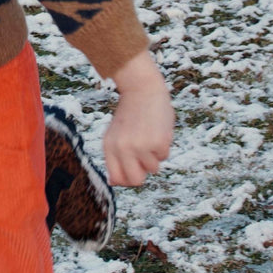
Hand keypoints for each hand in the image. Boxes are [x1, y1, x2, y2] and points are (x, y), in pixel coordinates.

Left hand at [104, 49, 174, 186]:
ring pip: (153, 168)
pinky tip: (157, 130)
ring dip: (154, 156)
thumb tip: (115, 183)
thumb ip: (114, 158)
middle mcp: (123, 149)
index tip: (134, 171)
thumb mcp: (115, 134)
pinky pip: (164, 156)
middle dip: (143, 173)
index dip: (128, 180)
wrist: (142, 89)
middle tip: (145, 158)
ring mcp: (141, 146)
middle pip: (136, 181)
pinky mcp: (158, 142)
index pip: (118, 179)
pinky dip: (163, 146)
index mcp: (109, 147)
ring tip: (149, 137)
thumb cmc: (129, 114)